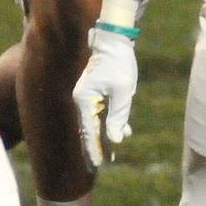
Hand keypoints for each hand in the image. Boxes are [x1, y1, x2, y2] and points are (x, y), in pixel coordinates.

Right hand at [73, 26, 136, 168]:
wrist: (114, 39)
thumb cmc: (119, 63)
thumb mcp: (123, 91)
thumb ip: (118, 116)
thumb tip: (115, 139)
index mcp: (85, 100)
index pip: (88, 131)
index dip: (93, 149)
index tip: (96, 165)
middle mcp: (82, 99)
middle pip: (88, 129)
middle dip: (94, 147)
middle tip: (97, 166)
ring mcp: (87, 95)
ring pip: (94, 121)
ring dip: (103, 137)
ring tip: (110, 155)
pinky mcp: (94, 90)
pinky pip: (100, 111)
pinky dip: (109, 122)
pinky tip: (123, 132)